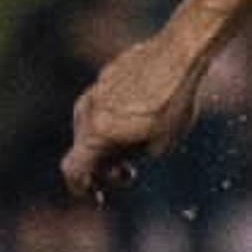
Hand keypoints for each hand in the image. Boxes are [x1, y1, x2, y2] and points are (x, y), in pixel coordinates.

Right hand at [61, 34, 205, 200]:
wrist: (179, 53)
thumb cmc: (173, 102)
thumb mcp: (160, 146)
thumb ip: (131, 158)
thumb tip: (121, 158)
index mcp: (96, 134)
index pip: (72, 171)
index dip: (81, 190)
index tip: (96, 198)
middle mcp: (87, 112)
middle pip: (84, 150)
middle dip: (103, 168)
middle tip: (129, 175)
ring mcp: (95, 90)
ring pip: (91, 125)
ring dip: (107, 142)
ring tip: (138, 145)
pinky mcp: (106, 75)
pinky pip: (103, 105)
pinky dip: (114, 119)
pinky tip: (143, 116)